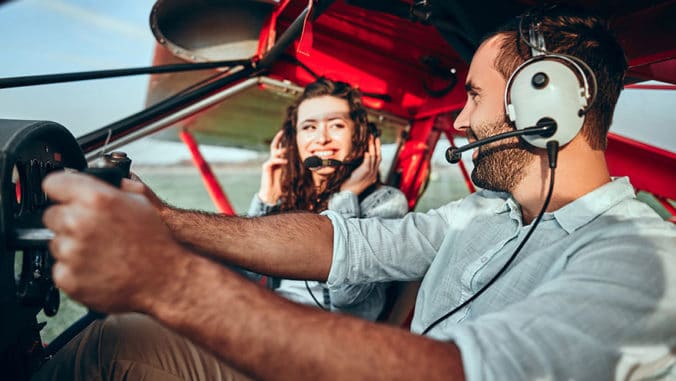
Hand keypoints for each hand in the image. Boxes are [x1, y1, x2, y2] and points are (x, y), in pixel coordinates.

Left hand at [42, 172, 187, 313]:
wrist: (163, 279)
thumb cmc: (154, 242)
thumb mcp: (139, 202)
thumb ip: (108, 190)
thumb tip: (89, 183)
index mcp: (95, 199)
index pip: (53, 183)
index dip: (62, 190)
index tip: (65, 196)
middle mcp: (79, 223)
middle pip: (52, 215)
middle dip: (69, 220)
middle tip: (93, 230)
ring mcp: (71, 252)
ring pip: (56, 242)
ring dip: (72, 246)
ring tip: (101, 252)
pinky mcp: (68, 277)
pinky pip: (60, 267)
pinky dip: (75, 269)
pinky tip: (98, 267)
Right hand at [258, 130, 286, 204]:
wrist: (271, 195)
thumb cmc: (280, 186)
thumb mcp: (289, 176)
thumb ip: (293, 169)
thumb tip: (305, 165)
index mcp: (278, 162)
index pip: (280, 149)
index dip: (283, 142)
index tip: (289, 135)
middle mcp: (272, 161)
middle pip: (274, 146)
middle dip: (278, 138)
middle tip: (282, 132)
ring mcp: (269, 164)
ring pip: (274, 153)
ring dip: (281, 150)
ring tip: (288, 149)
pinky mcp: (266, 168)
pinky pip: (272, 161)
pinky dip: (279, 160)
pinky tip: (285, 161)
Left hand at [340, 136, 380, 194]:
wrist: (347, 194)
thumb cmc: (349, 185)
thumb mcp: (356, 175)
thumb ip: (360, 167)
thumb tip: (359, 157)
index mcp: (372, 175)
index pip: (377, 160)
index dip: (377, 150)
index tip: (375, 142)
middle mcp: (373, 174)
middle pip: (378, 157)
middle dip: (377, 146)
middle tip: (375, 137)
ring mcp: (370, 174)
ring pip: (374, 158)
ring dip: (372, 147)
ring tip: (370, 139)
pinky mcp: (365, 173)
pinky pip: (368, 162)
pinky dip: (368, 156)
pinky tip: (366, 150)